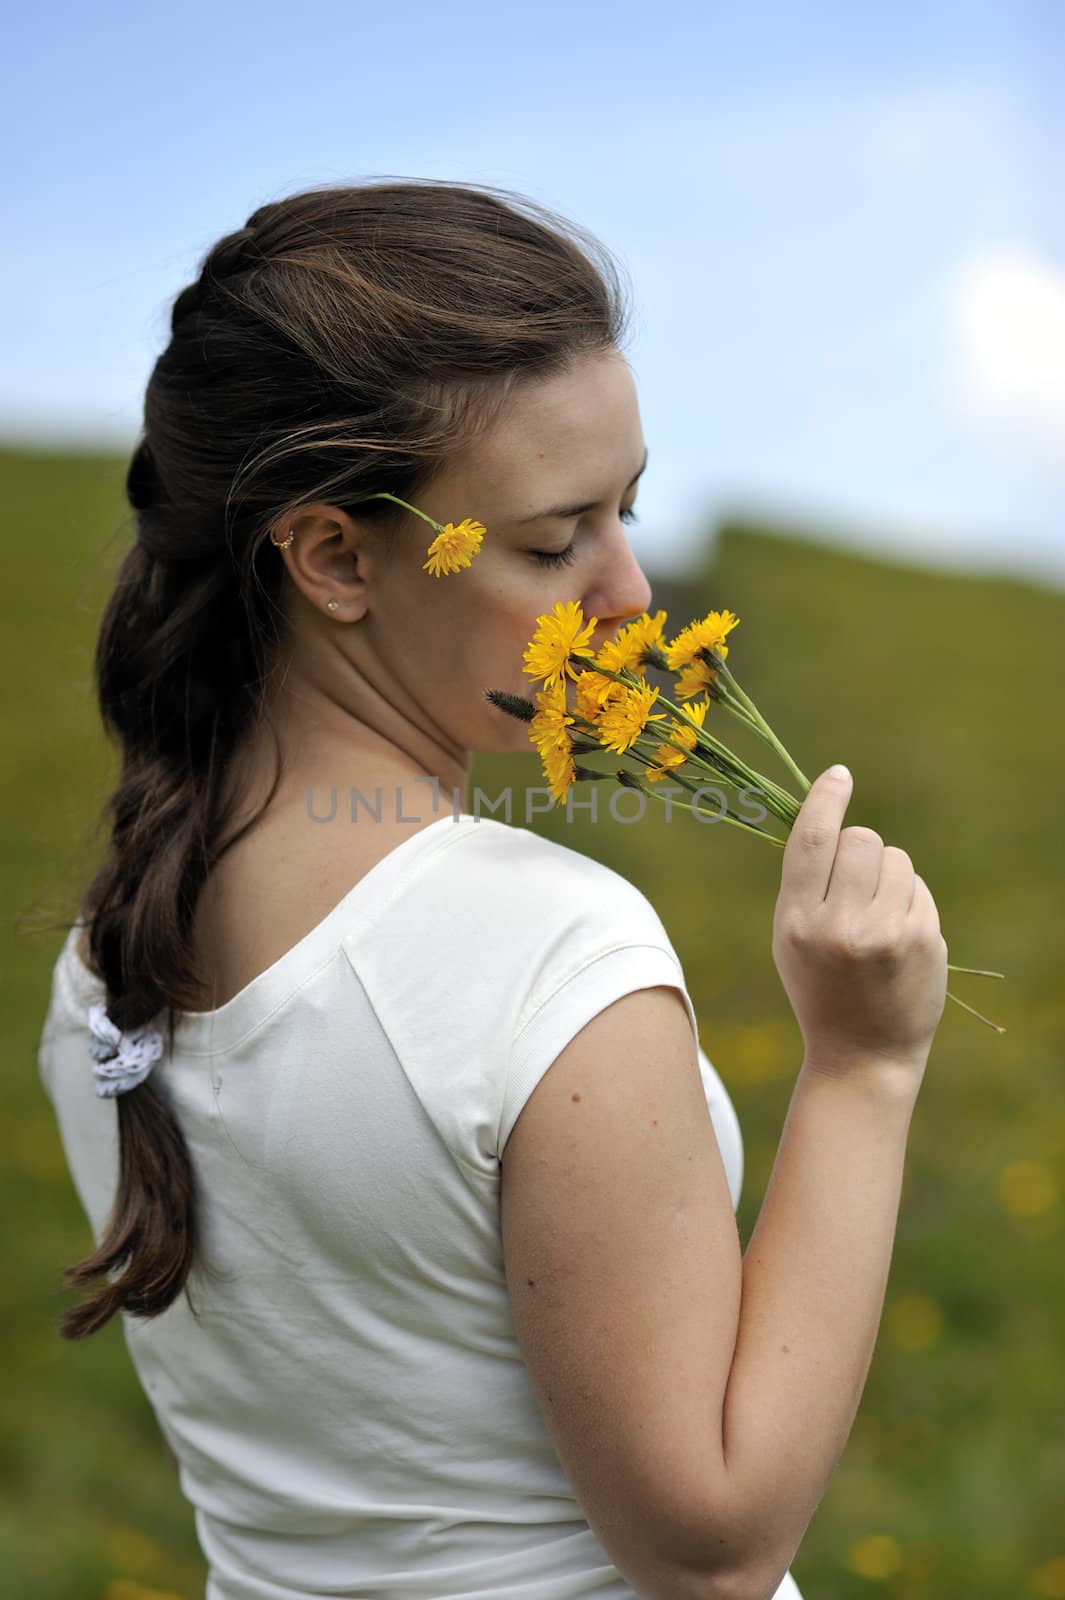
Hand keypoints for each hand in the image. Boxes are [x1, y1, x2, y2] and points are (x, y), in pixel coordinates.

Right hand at [771, 765, 947, 1083]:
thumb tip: (831, 815)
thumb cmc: (819, 986)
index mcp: (796, 922)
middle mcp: (841, 926)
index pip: (813, 841)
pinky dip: (908, 898)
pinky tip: (898, 935)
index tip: (838, 775)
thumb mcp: (790, 938)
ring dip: (886, 873)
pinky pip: (917, 885)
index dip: (825, 800)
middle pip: (860, 839)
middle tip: (853, 883)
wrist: (863, 1054)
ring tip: (875, 915)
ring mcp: (888, 933)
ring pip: (895, 857)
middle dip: (859, 849)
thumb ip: (806, 884)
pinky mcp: (924, 939)